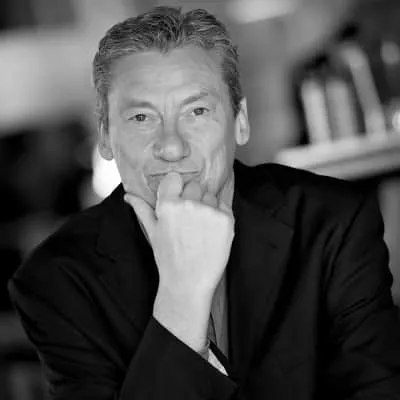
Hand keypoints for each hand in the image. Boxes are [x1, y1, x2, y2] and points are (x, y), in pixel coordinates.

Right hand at [124, 172, 234, 350]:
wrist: (188, 283)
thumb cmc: (168, 259)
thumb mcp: (152, 233)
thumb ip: (142, 210)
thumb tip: (128, 195)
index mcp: (168, 205)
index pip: (175, 178)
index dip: (177, 189)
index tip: (178, 200)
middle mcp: (188, 204)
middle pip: (195, 186)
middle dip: (193, 199)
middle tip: (190, 221)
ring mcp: (209, 211)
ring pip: (210, 195)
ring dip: (208, 207)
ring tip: (201, 229)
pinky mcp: (226, 219)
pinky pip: (224, 206)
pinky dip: (220, 217)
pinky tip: (212, 232)